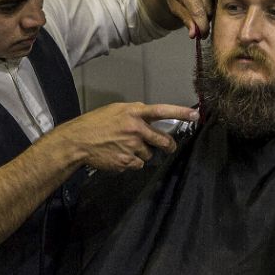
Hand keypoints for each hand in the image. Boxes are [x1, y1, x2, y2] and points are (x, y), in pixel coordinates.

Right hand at [54, 102, 198, 171]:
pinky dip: (132, 162)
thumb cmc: (96, 123)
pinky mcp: (126, 161)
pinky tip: (120, 156)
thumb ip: (135, 112)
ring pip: (149, 154)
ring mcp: (132, 146)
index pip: (162, 111)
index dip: (181, 113)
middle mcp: (136, 129)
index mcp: (134, 112)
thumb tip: (150, 117)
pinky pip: (138, 164)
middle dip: (168, 145)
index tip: (196, 115)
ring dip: (142, 153)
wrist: (78, 141)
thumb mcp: (116, 110)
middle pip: (163, 140)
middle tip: (169, 147)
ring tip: (125, 148)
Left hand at [158, 0, 214, 38]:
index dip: (202, 26)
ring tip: (202, 7)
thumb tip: (195, 34)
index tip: (203, 35)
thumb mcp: (173, 5)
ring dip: (211, 10)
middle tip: (199, 21)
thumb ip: (185, 19)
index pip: (198, 11)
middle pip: (209, 9)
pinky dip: (216, 1)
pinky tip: (209, 0)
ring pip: (217, 3)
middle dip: (205, 19)